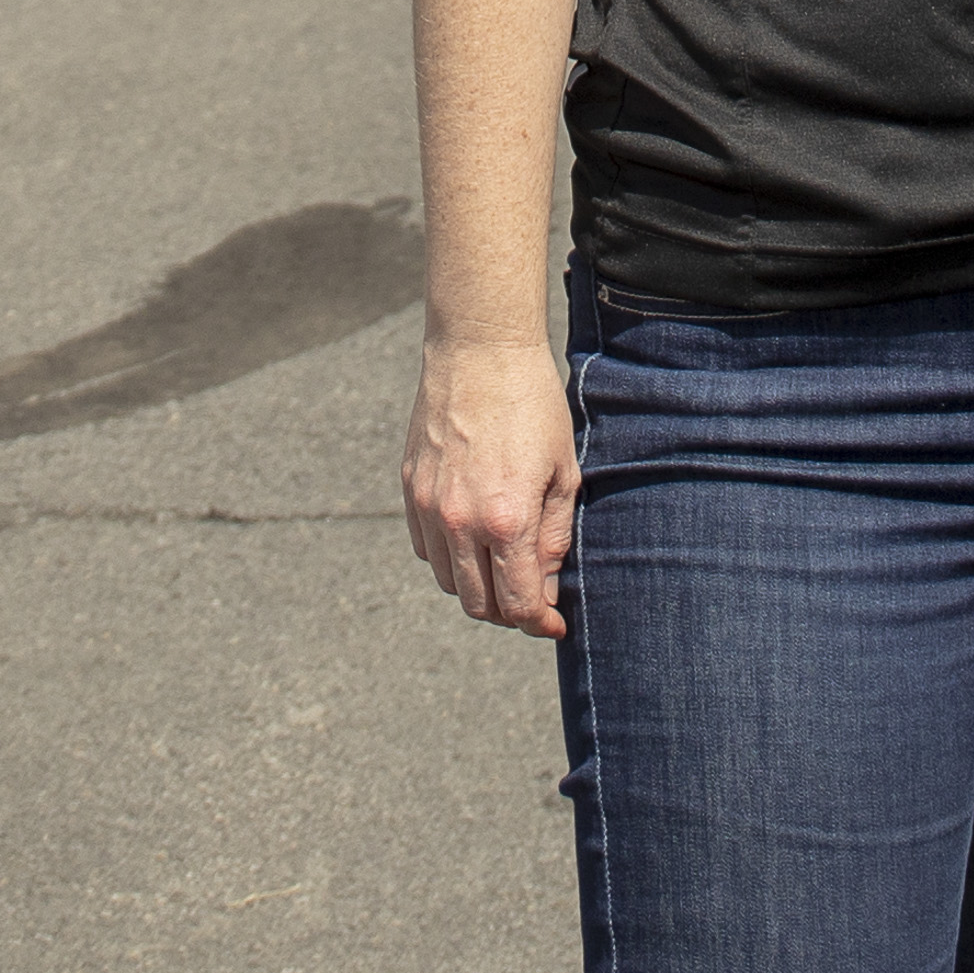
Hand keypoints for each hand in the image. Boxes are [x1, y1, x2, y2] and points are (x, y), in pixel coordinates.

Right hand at [403, 335, 578, 638]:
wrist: (480, 349)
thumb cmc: (534, 405)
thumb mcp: (563, 472)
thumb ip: (553, 537)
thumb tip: (545, 587)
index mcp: (506, 520)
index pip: (518, 603)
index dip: (539, 623)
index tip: (553, 623)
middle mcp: (460, 521)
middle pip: (478, 604)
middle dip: (509, 612)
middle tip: (532, 598)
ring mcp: (428, 506)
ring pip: (448, 581)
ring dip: (477, 588)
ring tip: (504, 568)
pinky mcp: (410, 488)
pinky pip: (425, 548)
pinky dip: (448, 558)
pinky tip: (472, 540)